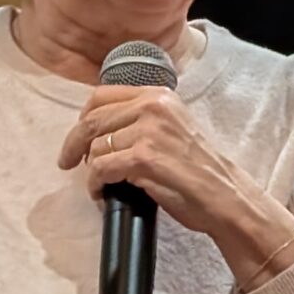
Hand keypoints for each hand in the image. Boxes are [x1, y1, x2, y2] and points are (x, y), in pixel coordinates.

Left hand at [58, 84, 293, 264]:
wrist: (225, 197)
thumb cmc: (200, 171)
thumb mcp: (173, 128)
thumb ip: (143, 119)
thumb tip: (101, 129)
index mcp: (158, 96)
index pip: (101, 95)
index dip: (83, 117)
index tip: (78, 136)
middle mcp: (153, 107)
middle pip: (92, 119)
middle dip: (74, 144)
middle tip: (68, 162)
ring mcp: (148, 132)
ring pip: (95, 147)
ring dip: (92, 171)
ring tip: (101, 185)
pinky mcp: (143, 158)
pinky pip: (100, 169)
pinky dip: (95, 185)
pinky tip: (102, 194)